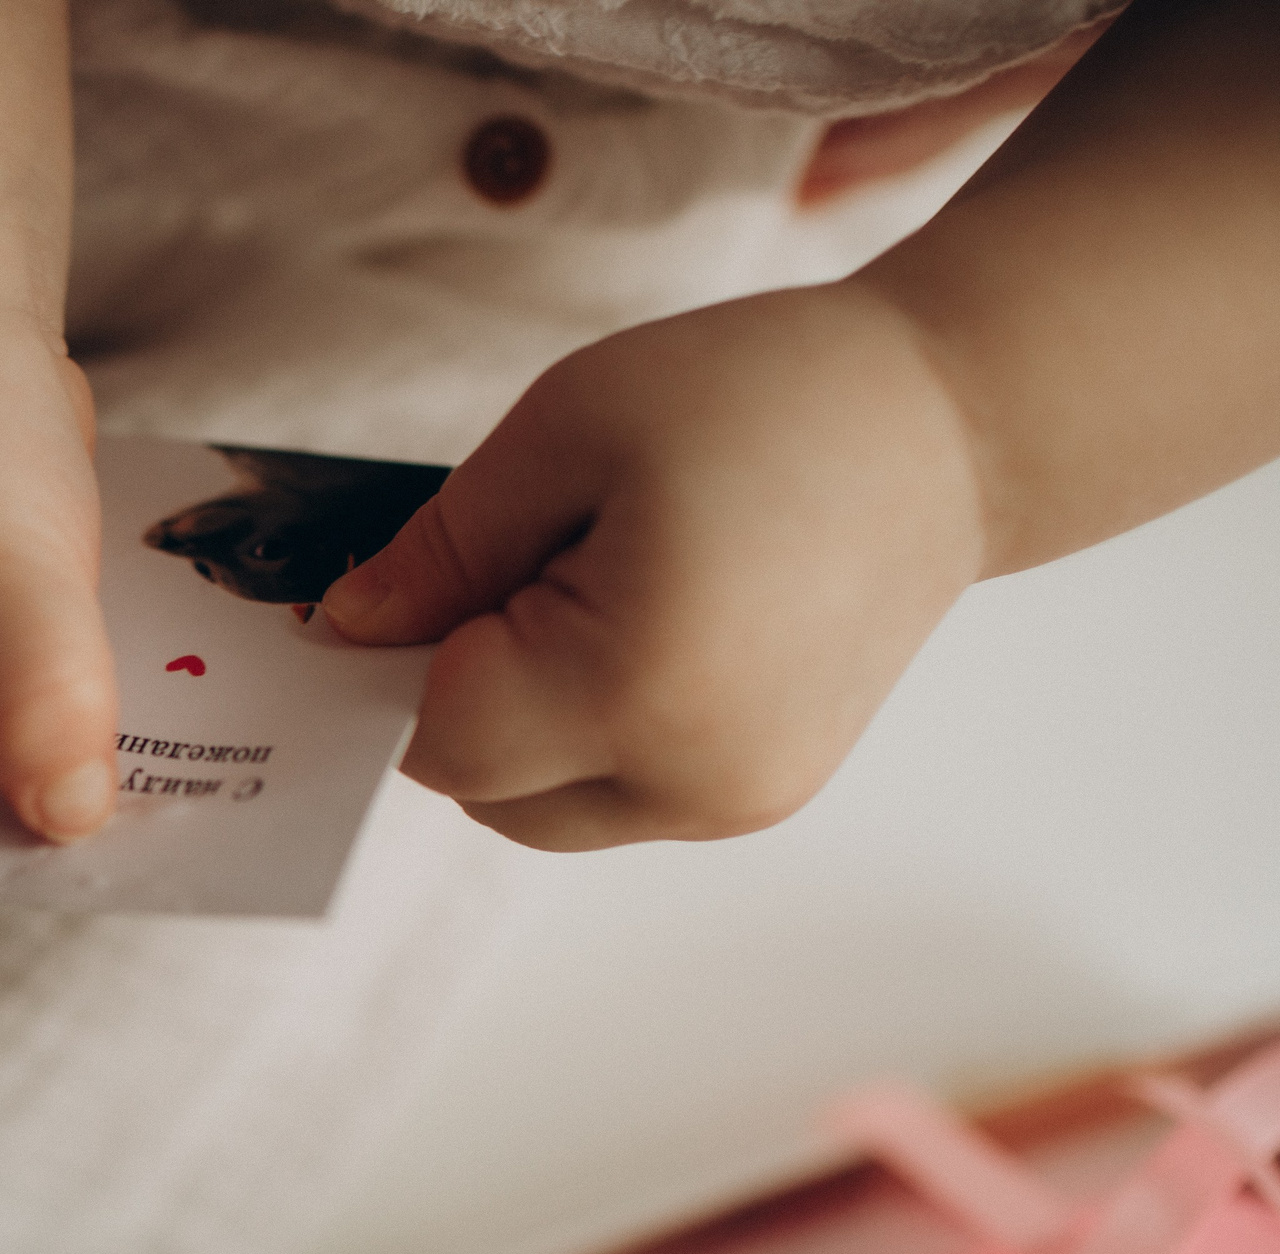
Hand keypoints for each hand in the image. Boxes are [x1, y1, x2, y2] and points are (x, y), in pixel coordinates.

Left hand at [322, 282, 983, 849]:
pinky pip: (617, 792)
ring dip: (520, 722)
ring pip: (544, 808)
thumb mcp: (568, 431)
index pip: (437, 739)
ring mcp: (735, 801)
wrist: (956, 420)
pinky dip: (588, 728)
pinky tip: (641, 622)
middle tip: (511, 568)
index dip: (390, 665)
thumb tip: (347, 631)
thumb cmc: (768, 395)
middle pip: (482, 791)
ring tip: (588, 589)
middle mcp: (692, 778)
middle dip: (455, 695)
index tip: (393, 586)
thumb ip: (440, 550)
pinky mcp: (762, 796)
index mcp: (635, 688)